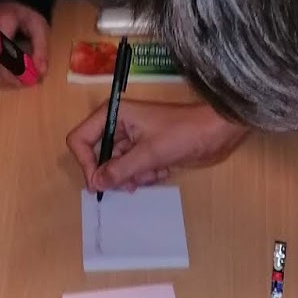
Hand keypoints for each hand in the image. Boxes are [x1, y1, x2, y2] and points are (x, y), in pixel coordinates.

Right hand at [0, 1, 49, 85]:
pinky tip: (1, 73)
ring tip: (12, 80)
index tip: (26, 80)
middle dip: (5, 76)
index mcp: (3, 21)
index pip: (2, 53)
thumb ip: (41, 49)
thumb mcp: (40, 27)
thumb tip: (40, 73)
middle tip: (20, 83)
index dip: (12, 70)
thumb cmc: (28, 12)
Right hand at [67, 100, 248, 191]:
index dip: (86, 163)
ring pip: (117, 166)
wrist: (217, 132)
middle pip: (98, 156)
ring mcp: (132, 138)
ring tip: (154, 172)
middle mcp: (118, 124)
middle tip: (132, 183)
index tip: (99, 183)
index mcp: (113, 114)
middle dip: (116, 173)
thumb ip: (120, 169)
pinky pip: (133, 169)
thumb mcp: (150, 154)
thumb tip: (95, 183)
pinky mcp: (146, 149)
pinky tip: (163, 170)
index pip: (80, 139)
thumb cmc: (183, 133)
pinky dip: (145, 175)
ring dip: (133, 176)